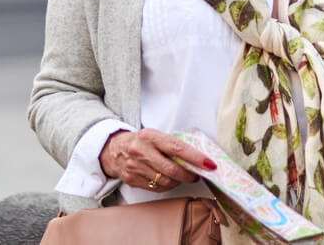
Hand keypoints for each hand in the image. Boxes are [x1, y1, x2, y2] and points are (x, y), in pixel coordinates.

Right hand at [98, 128, 215, 190]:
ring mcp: (135, 166)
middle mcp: (141, 151)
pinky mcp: (132, 179)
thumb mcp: (155, 136)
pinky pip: (156, 188)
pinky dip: (166, 186)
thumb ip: (172, 145)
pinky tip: (168, 180)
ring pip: (165, 181)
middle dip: (189, 175)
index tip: (209, 164)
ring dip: (178, 182)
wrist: (114, 149)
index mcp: (150, 136)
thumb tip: (197, 158)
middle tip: (197, 175)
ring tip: (181, 177)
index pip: (177, 148)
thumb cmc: (141, 141)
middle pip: (172, 170)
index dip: (195, 158)